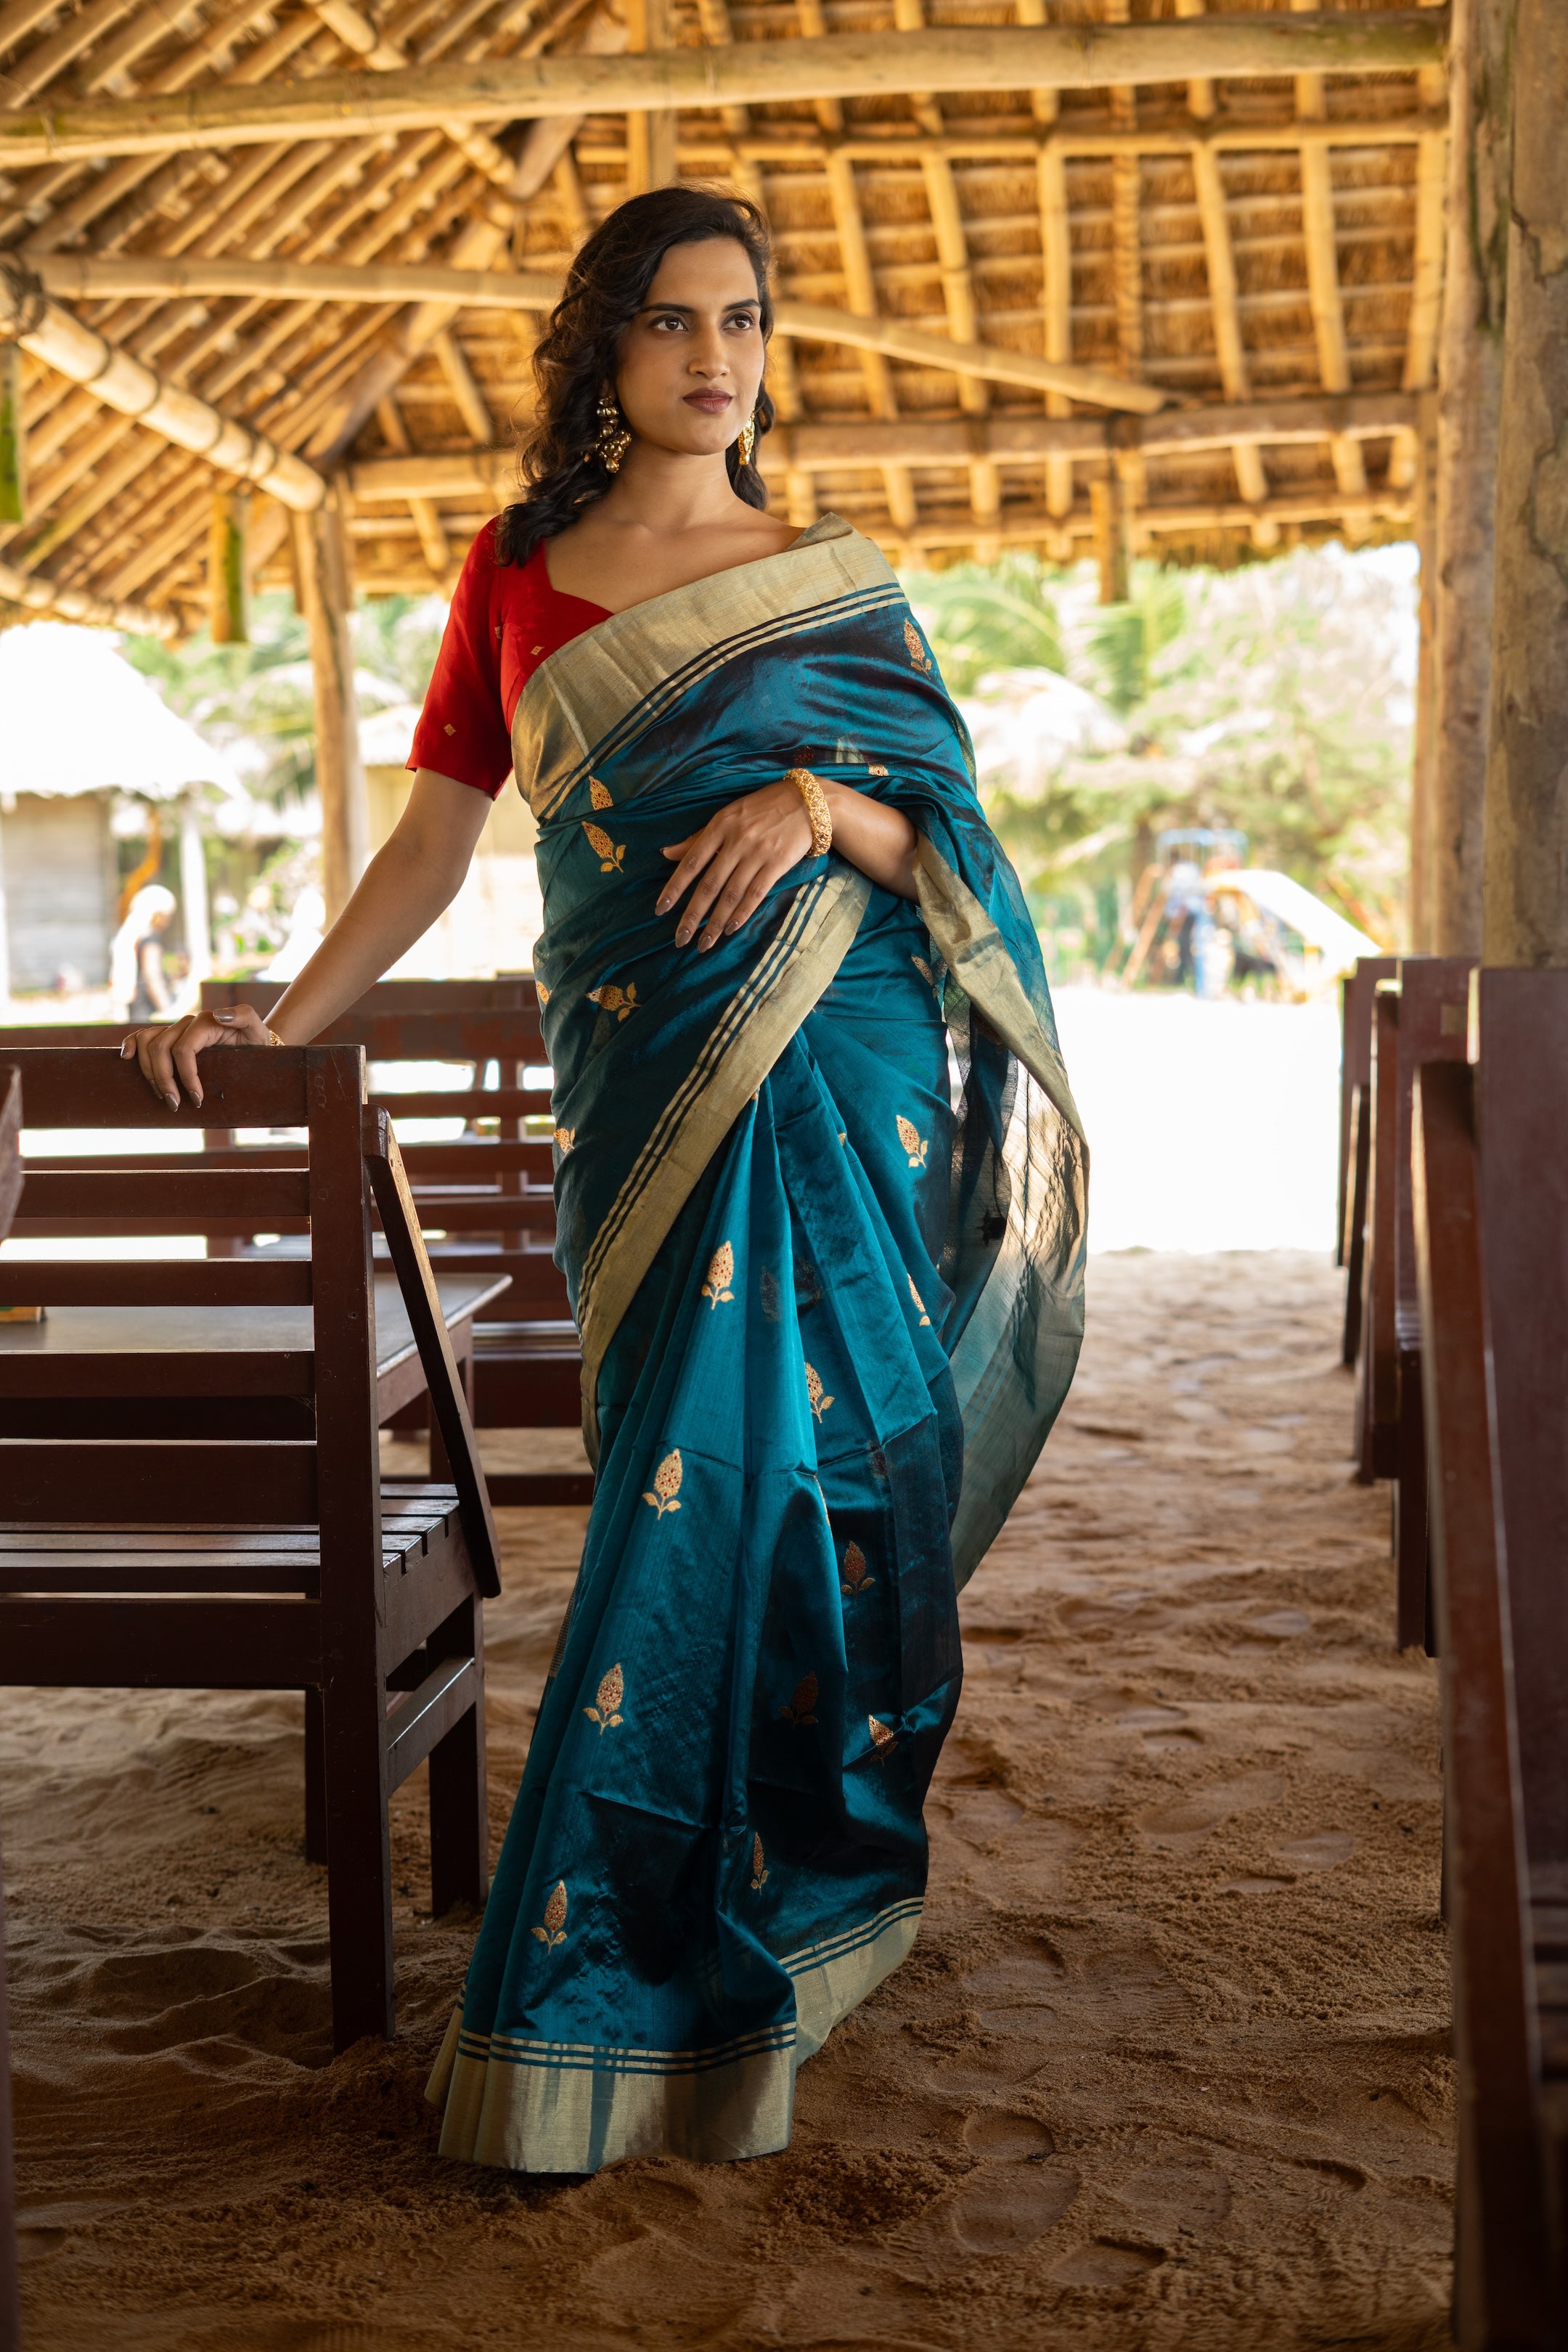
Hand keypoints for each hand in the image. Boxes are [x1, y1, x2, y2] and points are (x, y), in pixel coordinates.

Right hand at [121, 1003, 275, 1110]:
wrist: (252, 1043)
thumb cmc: (256, 1040)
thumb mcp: (256, 1028)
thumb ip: (243, 1016)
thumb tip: (218, 1015)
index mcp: (205, 1022)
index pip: (183, 1050)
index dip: (186, 1076)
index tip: (197, 1099)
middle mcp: (187, 1023)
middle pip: (160, 1049)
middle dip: (164, 1080)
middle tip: (175, 1105)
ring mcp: (175, 1029)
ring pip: (147, 1044)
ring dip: (149, 1072)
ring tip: (163, 1096)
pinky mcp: (168, 1037)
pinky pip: (142, 1037)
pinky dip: (131, 1045)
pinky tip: (127, 1058)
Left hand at [657, 780, 814, 950]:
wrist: (807, 802)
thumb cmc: (762, 808)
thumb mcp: (726, 815)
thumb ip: (697, 838)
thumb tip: (665, 854)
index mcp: (719, 826)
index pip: (691, 862)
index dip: (674, 888)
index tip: (660, 910)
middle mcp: (736, 841)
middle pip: (709, 884)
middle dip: (693, 915)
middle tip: (680, 939)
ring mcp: (758, 853)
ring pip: (731, 894)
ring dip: (716, 922)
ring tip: (704, 943)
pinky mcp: (777, 864)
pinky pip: (756, 894)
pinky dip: (742, 913)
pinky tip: (730, 929)